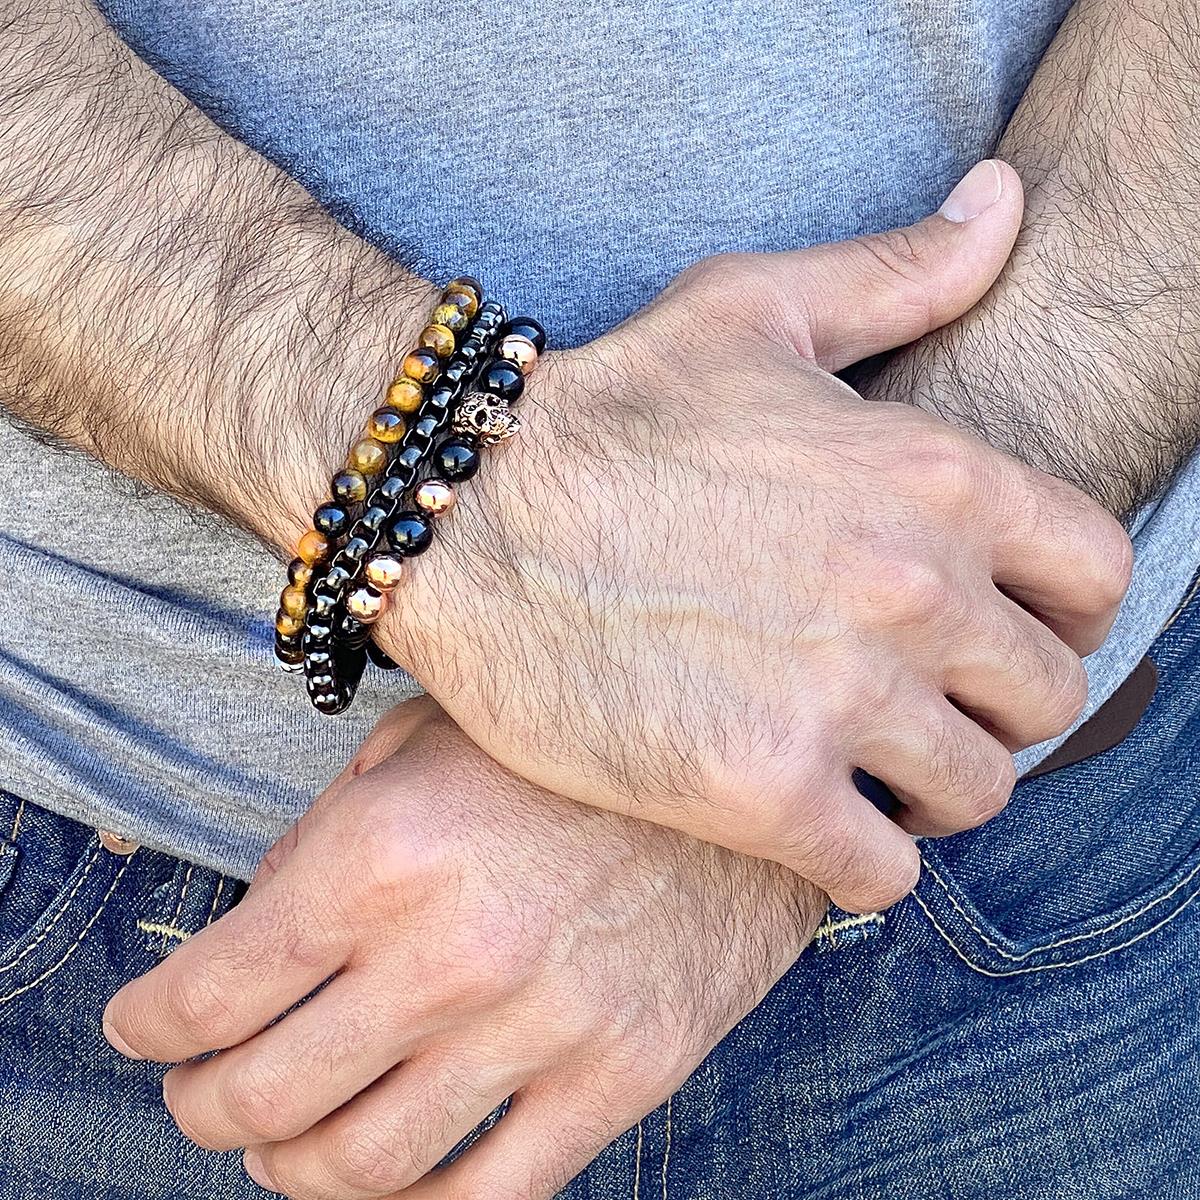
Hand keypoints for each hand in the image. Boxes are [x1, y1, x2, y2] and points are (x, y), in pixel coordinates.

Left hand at [103, 699, 822, 1199]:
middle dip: (202, 1106)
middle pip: (264, 1096)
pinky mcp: (620, 1077)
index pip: (211, 987)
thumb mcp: (430, 741)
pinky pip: (487, 1198)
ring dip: (287, 1169)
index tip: (139, 1026)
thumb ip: (327, 837)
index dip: (148, 1022)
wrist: (742, 765)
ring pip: (358, 1170)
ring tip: (279, 1143)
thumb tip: (252, 932)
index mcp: (383, 852)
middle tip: (197, 1091)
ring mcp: (539, 1028)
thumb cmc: (575, 745)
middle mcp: (447, 953)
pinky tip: (391, 1177)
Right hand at [366, 162, 1132, 912]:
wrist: (463, 513)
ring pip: (974, 794)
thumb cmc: (607, 408)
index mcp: (935, 479)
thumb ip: (902, 270)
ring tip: (864, 767)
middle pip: (1044, 700)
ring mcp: (838, 697)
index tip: (997, 635)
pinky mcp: (756, 787)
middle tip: (918, 707)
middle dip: (991, 710)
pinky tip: (810, 823)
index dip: (1061, 617)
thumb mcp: (755, 311)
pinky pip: (882, 873)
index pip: (1097, 581)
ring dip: (930, 791)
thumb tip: (1006, 201)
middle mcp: (909, 590)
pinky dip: (861, 861)